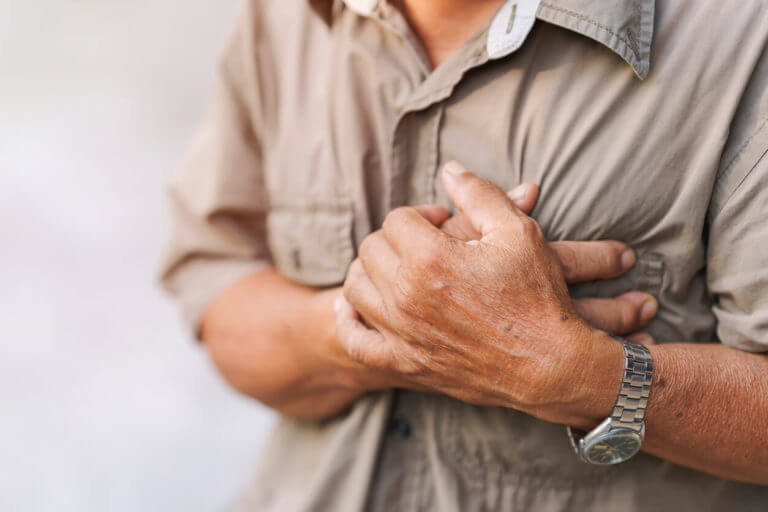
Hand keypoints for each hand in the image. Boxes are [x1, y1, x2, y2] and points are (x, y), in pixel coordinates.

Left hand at [338, 162, 626, 424]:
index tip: (445, 224)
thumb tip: (449, 169)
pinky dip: (349, 321)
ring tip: (401, 269)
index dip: (422, 215)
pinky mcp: (404, 363)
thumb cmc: (538, 297)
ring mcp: (402, 333)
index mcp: (430, 258)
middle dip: (397, 238)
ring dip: (372, 271)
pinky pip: (356, 341)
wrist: (552, 368)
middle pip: (372, 248)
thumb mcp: (519, 233)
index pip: (397, 218)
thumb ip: (479, 194)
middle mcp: (406, 296)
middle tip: (428, 245)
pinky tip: (356, 307)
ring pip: (356, 286)